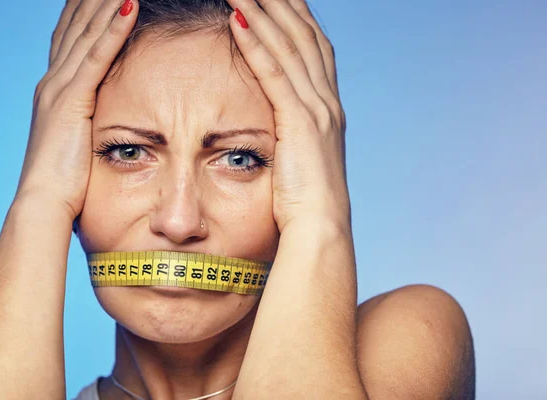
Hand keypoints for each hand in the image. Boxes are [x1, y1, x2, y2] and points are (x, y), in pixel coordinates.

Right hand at [15, 0, 136, 218]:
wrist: (44, 202)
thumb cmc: (64, 182)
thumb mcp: (76, 143)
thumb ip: (86, 125)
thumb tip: (101, 124)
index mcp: (54, 92)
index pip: (70, 40)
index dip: (84, 13)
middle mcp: (53, 83)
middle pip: (76, 27)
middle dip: (94, 0)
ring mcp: (60, 89)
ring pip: (87, 33)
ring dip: (106, 4)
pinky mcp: (73, 101)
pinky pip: (98, 57)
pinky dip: (114, 30)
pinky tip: (130, 8)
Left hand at [226, 0, 348, 232]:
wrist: (321, 231)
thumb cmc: (305, 205)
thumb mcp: (302, 162)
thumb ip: (293, 137)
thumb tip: (278, 130)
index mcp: (327, 110)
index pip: (313, 49)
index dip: (297, 17)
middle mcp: (327, 102)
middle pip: (305, 36)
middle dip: (283, 2)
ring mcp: (317, 111)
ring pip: (290, 46)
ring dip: (265, 11)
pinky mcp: (299, 124)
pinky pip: (274, 74)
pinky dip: (256, 44)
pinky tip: (236, 20)